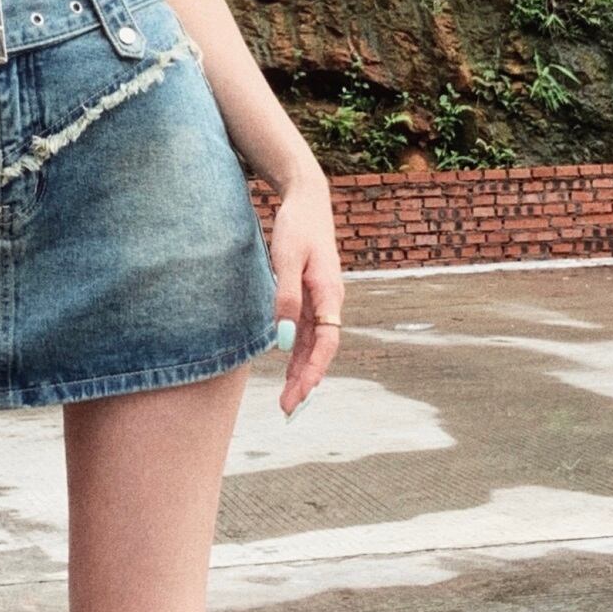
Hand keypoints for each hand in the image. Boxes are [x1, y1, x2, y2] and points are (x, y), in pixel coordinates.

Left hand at [267, 172, 341, 413]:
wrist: (307, 200)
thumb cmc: (297, 226)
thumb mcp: (286, 259)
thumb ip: (286, 298)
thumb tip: (282, 341)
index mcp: (329, 293)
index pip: (326, 342)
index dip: (314, 370)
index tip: (301, 393)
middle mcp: (330, 301)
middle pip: (321, 350)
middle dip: (307, 381)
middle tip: (288, 410)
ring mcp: (321, 301)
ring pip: (313, 345)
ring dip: (302, 373)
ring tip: (289, 401)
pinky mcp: (310, 297)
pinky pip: (306, 333)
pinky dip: (298, 354)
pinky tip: (288, 372)